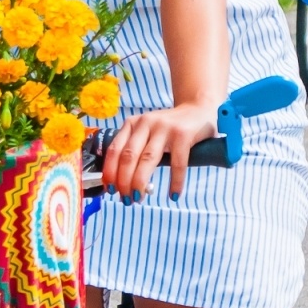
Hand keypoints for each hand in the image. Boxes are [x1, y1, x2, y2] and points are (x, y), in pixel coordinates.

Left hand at [101, 101, 218, 200]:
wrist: (198, 108)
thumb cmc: (170, 127)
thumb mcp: (147, 131)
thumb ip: (136, 149)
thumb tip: (123, 182)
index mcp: (133, 124)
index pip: (114, 150)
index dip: (109, 172)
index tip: (109, 190)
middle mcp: (146, 123)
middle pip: (128, 157)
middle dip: (123, 182)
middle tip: (126, 199)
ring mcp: (165, 128)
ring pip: (147, 160)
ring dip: (139, 182)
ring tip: (138, 198)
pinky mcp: (183, 134)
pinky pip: (177, 163)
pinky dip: (174, 182)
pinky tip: (173, 195)